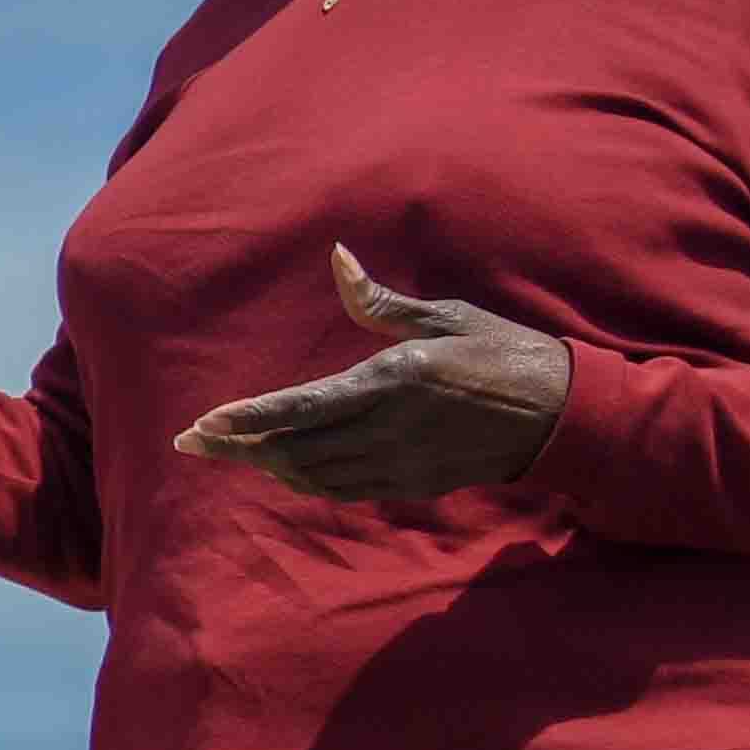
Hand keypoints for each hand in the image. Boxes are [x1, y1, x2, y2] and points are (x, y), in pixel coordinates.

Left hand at [173, 246, 573, 500]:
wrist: (559, 414)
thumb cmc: (501, 352)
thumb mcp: (445, 316)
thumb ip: (381, 301)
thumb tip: (338, 260)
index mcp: (394, 380)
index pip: (304, 406)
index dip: (250, 418)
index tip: (205, 423)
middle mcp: (390, 429)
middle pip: (296, 448)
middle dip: (239, 447)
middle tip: (190, 445)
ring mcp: (401, 463)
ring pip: (314, 475)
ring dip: (266, 465)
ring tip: (227, 451)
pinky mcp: (413, 483)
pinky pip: (344, 489)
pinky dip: (304, 480)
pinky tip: (281, 468)